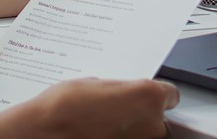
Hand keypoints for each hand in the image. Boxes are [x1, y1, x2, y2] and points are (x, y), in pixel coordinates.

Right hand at [0, 78, 179, 138]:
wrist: (45, 131)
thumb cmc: (66, 105)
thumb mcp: (98, 82)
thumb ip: (122, 89)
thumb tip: (126, 94)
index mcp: (148, 96)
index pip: (171, 94)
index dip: (158, 95)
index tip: (148, 97)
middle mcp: (152, 123)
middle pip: (159, 117)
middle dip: (141, 114)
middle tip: (117, 111)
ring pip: (145, 134)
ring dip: (132, 130)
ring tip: (105, 124)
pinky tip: (102, 134)